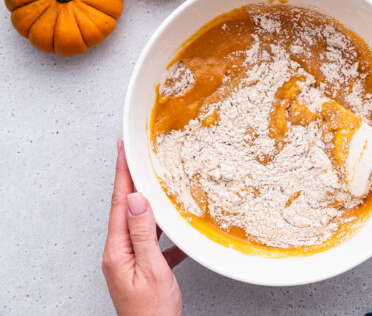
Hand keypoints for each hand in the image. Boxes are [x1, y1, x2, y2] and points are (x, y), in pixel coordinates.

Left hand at [102, 139, 186, 315]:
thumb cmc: (153, 313)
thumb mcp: (152, 270)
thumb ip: (143, 234)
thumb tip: (136, 200)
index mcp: (118, 251)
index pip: (120, 203)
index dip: (122, 174)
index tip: (122, 151)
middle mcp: (118, 253)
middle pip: (125, 209)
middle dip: (130, 181)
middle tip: (133, 158)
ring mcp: (128, 261)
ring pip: (139, 223)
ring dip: (147, 203)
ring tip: (152, 183)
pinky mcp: (140, 268)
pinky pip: (151, 242)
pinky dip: (162, 232)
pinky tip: (175, 231)